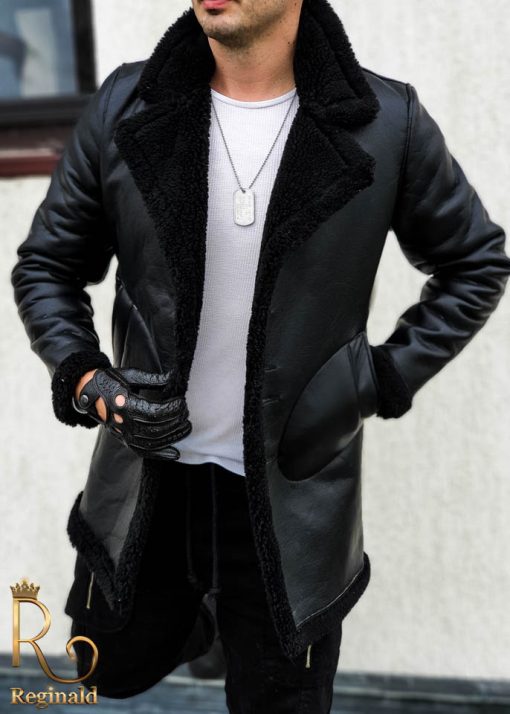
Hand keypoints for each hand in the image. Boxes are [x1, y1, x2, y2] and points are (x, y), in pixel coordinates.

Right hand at [73, 367, 191, 459]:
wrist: (89, 394)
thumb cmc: (111, 381)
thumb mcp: (129, 375)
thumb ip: (152, 379)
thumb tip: (173, 378)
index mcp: (124, 405)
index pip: (154, 412)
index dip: (171, 409)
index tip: (182, 402)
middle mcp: (123, 423)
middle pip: (156, 428)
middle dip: (175, 421)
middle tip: (186, 412)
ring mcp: (123, 434)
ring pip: (153, 442)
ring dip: (173, 436)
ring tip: (187, 427)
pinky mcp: (124, 441)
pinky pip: (144, 452)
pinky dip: (161, 454)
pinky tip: (176, 454)